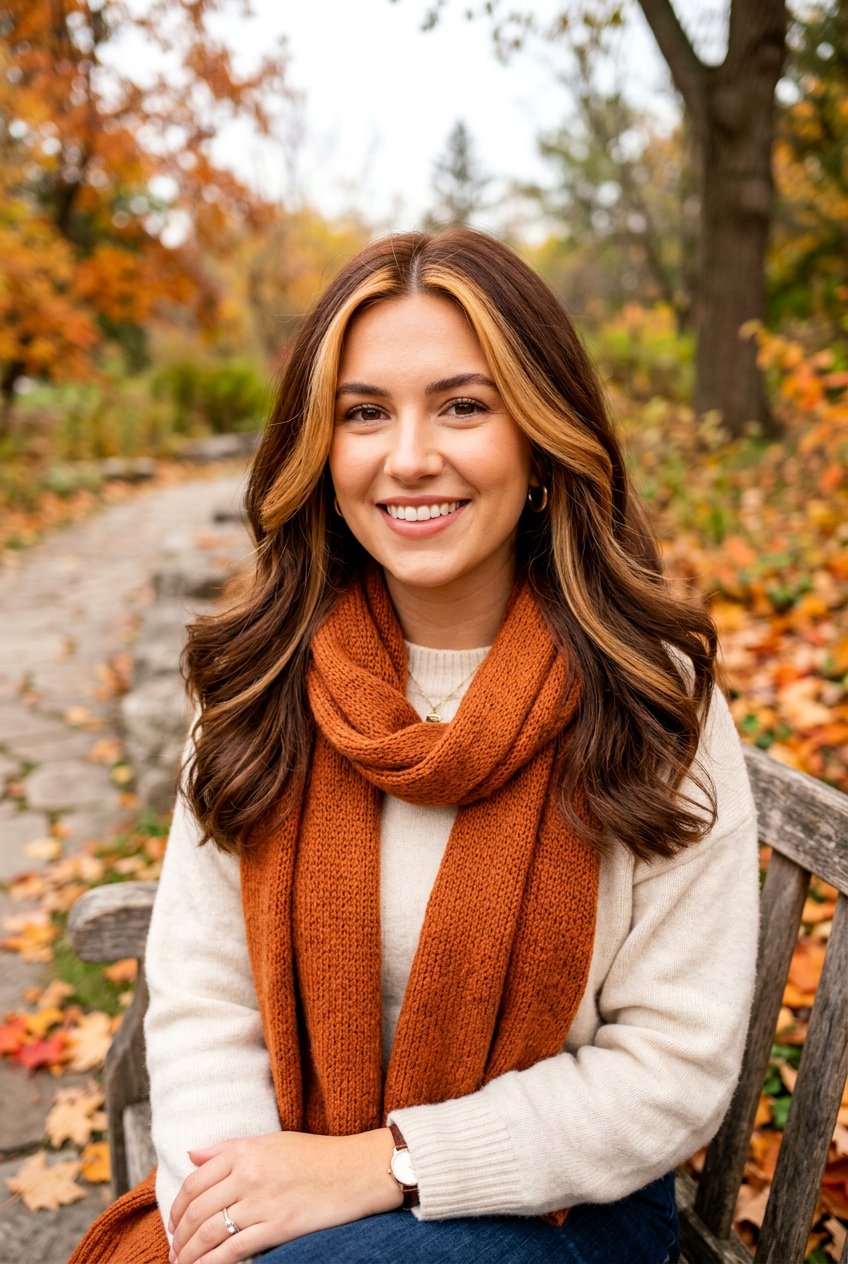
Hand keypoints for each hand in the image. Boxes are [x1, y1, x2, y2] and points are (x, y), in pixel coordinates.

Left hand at [168, 1128, 401, 1263]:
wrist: (356, 1170)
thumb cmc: (316, 1155)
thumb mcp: (271, 1142)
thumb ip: (228, 1148)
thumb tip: (192, 1153)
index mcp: (245, 1151)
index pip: (195, 1181)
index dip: (178, 1206)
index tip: (174, 1222)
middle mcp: (248, 1175)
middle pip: (197, 1210)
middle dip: (179, 1235)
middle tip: (174, 1250)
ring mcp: (261, 1202)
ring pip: (209, 1233)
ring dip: (189, 1254)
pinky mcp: (276, 1227)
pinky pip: (233, 1251)